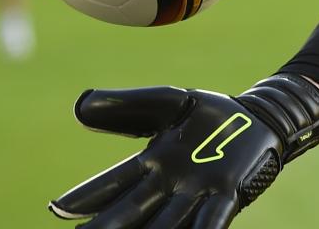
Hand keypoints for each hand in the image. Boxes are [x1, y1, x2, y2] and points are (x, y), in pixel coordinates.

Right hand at [51, 75, 318, 227]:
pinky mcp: (228, 195)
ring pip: (164, 225)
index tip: (57, 208)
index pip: (109, 185)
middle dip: (106, 227)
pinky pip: (211, 220)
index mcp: (150, 166)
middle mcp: (168, 187)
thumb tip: (80, 105)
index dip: (84, 197)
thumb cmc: (210, 114)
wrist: (260, 118)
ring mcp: (197, 194)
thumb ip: (129, 105)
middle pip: (129, 213)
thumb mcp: (169, 102)